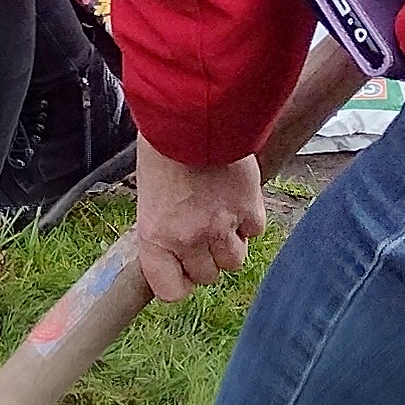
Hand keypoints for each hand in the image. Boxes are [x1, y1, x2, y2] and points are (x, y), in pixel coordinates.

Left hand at [128, 149, 268, 302]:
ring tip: (221, 214)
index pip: (170, 291)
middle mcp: (187, 238)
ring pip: (235, 261)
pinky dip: (249, 219)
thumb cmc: (163, 147)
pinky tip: (236, 197)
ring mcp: (221, 226)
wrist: (192, 113)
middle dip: (206, 258)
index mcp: (154, 236)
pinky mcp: (249, 209)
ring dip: (230, 243)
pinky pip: (254, 231)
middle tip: (202, 230)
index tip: (182, 268)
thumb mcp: (149, 193)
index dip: (179, 281)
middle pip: (208, 276)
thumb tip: (175, 250)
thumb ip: (164, 227)